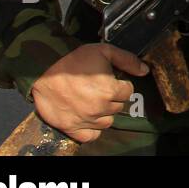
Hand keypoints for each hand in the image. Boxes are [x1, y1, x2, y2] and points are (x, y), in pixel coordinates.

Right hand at [29, 43, 147, 143]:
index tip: (112, 80)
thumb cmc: (74, 60)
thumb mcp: (104, 51)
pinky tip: (90, 118)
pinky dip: (93, 130)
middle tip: (101, 89)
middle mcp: (100, 108)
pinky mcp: (71, 128)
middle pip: (118, 106)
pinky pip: (91, 136)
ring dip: (105, 113)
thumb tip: (145, 70)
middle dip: (113, 98)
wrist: (43, 72)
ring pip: (107, 122)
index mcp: (110, 90)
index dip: (121, 84)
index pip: (128, 91)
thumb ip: (128, 60)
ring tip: (95, 102)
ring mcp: (86, 120)